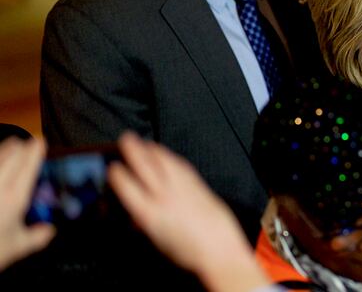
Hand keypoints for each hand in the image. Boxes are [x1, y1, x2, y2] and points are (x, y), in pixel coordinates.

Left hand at [0, 137, 55, 270]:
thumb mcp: (17, 247)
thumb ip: (36, 237)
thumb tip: (49, 231)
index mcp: (13, 198)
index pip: (28, 166)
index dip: (36, 151)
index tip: (41, 141)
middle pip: (11, 155)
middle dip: (20, 146)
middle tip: (27, 144)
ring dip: (5, 149)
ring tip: (11, 146)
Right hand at [107, 132, 269, 291]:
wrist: (219, 250)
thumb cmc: (189, 252)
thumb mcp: (157, 241)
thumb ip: (144, 224)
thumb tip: (135, 216)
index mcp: (149, 214)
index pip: (126, 186)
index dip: (116, 173)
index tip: (112, 167)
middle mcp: (165, 197)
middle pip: (145, 165)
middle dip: (133, 149)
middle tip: (125, 138)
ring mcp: (183, 188)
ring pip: (164, 160)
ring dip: (151, 149)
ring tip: (143, 142)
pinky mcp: (198, 185)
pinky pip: (181, 165)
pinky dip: (170, 157)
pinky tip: (166, 154)